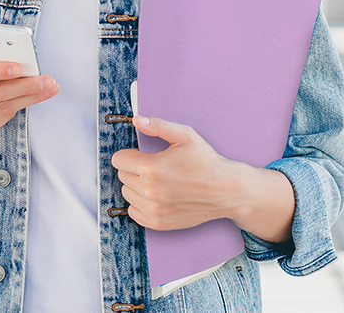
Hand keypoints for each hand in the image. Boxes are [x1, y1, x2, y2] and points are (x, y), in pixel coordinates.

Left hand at [110, 116, 237, 230]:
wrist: (225, 191)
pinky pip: (133, 212)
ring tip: (158, 181)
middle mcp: (150, 191)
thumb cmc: (206, 161)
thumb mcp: (185, 135)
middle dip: (134, 168)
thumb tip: (136, 120)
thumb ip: (158, 125)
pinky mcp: (158, 223)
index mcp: (153, 168)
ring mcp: (154, 210)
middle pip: (122, 176)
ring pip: (127, 193)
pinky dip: (140, 203)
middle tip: (155, 166)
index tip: (142, 154)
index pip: (118, 160)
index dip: (130, 154)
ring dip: (137, 186)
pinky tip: (157, 195)